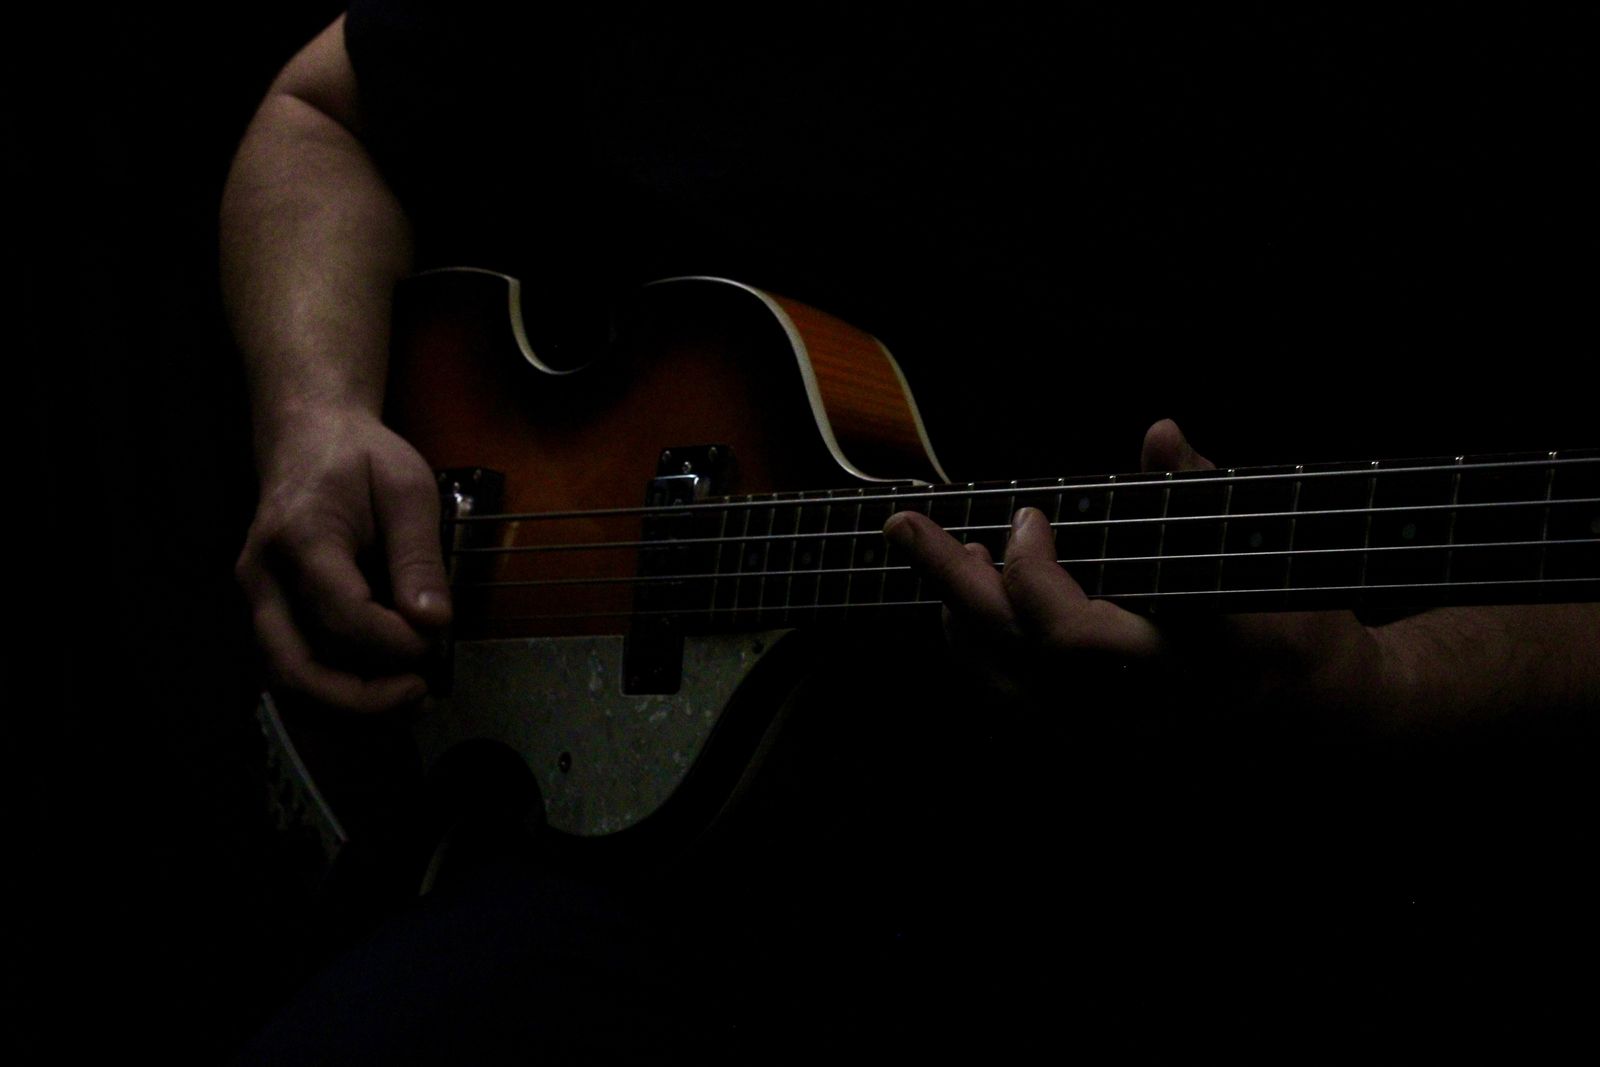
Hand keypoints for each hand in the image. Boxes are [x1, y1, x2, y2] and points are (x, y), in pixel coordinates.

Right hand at [236, 407, 451, 712]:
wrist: (309, 440)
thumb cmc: (362, 461)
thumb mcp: (407, 488)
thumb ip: (419, 555)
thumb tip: (433, 623)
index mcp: (301, 537)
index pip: (339, 614)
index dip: (392, 642)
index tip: (436, 639)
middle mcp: (264, 579)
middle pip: (295, 668)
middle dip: (362, 699)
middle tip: (420, 692)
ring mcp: (259, 603)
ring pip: (288, 684)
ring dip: (349, 710)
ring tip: (410, 702)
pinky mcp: (268, 618)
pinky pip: (293, 676)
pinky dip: (337, 700)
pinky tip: (384, 696)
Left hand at [883, 420, 1387, 718]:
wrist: (1332, 723)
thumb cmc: (1301, 621)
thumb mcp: (1269, 552)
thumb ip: (1204, 491)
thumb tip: (1157, 430)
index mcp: (1206, 655)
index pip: (1086, 634)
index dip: (1037, 577)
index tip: (1028, 516)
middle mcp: (1157, 710)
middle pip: (1029, 660)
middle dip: (959, 586)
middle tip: (907, 526)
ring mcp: (1128, 742)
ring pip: (1012, 694)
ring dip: (960, 618)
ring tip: (940, 554)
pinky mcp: (1108, 755)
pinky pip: (1019, 714)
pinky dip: (978, 657)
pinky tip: (965, 608)